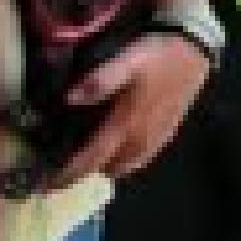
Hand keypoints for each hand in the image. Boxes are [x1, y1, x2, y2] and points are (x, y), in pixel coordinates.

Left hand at [48, 26, 209, 188]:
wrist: (194, 54)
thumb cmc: (157, 56)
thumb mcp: (127, 60)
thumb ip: (100, 81)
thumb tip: (69, 99)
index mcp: (125, 126)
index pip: (91, 160)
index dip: (68, 175)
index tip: (46, 186)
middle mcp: (139, 142)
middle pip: (105, 169)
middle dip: (83, 172)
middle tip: (62, 163)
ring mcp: (154, 142)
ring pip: (122, 168)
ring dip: (103, 166)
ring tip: (85, 156)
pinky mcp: (164, 137)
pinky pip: (137, 161)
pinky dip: (120, 161)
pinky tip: (114, 146)